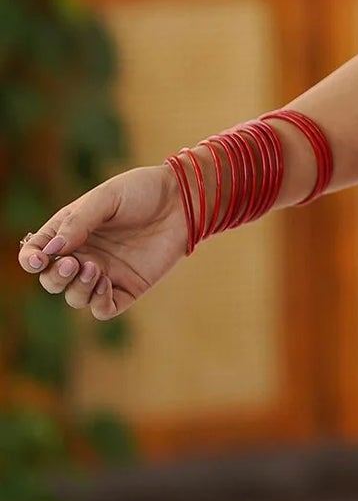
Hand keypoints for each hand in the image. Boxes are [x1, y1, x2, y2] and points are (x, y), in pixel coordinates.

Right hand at [15, 165, 188, 320]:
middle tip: (74, 263)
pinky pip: (103, 308)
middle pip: (53, 280)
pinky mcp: (128, 288)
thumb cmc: (142, 191)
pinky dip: (97, 303)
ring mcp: (105, 273)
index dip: (31, 260)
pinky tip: (104, 284)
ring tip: (93, 269)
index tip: (39, 259)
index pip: (38, 253)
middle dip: (55, 277)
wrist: (182, 199)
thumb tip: (51, 251)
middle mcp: (84, 255)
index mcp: (70, 232)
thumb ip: (77, 223)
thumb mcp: (106, 198)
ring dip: (77, 289)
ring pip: (75, 297)